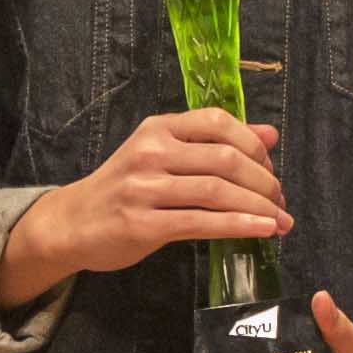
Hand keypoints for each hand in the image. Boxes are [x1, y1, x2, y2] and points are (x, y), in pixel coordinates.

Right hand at [0, 111, 285, 300]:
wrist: (72, 223)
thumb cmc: (124, 188)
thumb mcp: (164, 154)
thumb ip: (212, 143)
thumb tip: (270, 134)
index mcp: (158, 128)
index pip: (218, 122)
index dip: (254, 144)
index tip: (271, 168)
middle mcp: (151, 152)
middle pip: (225, 158)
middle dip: (263, 181)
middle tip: (281, 201)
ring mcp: (145, 188)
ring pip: (217, 191)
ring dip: (258, 207)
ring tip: (280, 221)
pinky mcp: (143, 224)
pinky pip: (201, 222)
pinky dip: (239, 226)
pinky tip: (262, 230)